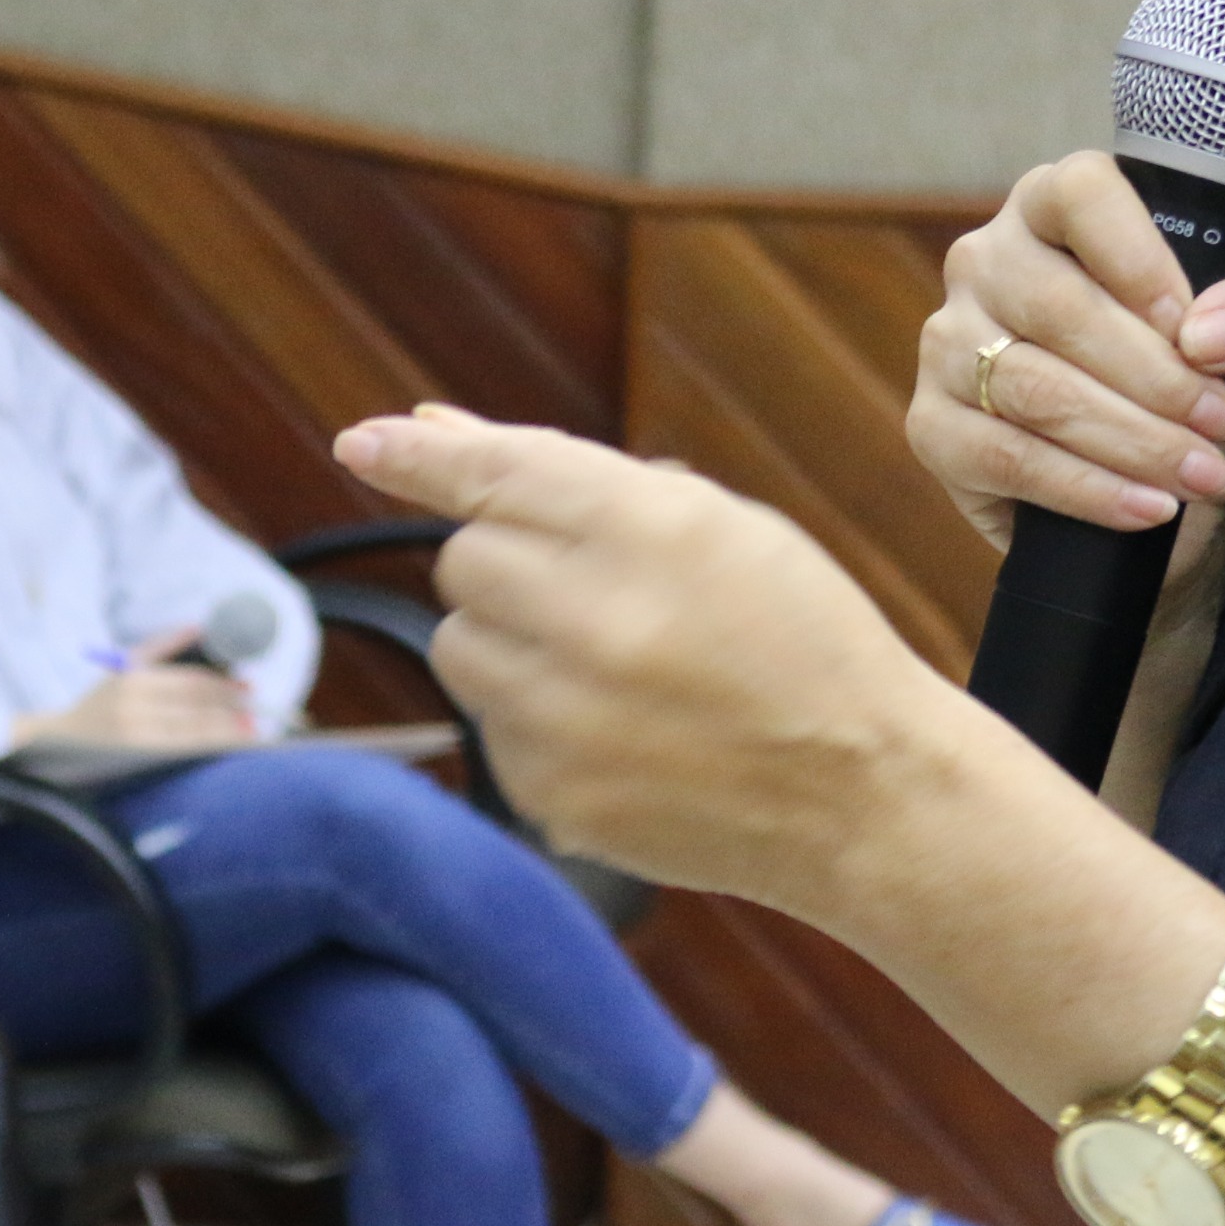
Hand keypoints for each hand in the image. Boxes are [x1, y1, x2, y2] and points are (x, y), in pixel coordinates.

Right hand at [27, 631, 256, 752]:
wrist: (59, 741)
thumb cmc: (97, 701)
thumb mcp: (124, 666)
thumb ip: (163, 646)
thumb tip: (199, 626)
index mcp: (133, 680)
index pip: (189, 682)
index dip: (223, 684)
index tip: (249, 686)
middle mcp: (134, 709)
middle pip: (195, 707)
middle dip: (230, 708)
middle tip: (258, 709)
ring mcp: (134, 739)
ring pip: (192, 733)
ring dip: (226, 732)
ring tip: (251, 731)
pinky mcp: (135, 762)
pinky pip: (180, 754)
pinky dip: (207, 749)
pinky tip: (225, 748)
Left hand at [331, 407, 952, 912]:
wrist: (864, 793)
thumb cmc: (797, 636)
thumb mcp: (716, 524)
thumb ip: (567, 476)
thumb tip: (427, 430)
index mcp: (648, 528)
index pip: (493, 475)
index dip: (417, 456)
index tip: (360, 442)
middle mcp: (594, 619)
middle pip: (465, 561)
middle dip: (512, 565)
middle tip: (594, 590)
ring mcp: (565, 718)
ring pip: (460, 645)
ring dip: (512, 641)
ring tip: (615, 665)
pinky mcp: (549, 795)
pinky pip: (490, 729)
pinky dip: (534, 720)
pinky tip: (623, 731)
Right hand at [910, 153, 1224, 549]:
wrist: (1176, 496)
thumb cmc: (1214, 391)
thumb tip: (1208, 335)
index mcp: (1060, 210)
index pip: (1081, 194)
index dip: (1135, 258)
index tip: (1188, 326)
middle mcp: (990, 261)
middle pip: (1057, 305)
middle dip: (1154, 378)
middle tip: (1220, 426)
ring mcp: (950, 343)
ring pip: (1034, 388)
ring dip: (1130, 440)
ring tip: (1200, 474)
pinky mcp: (934, 427)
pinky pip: (1005, 457)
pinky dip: (1086, 490)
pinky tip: (1146, 507)